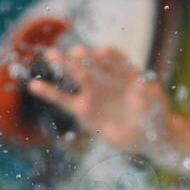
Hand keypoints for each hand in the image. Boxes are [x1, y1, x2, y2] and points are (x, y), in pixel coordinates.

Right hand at [27, 44, 168, 155]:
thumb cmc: (156, 117)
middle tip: (76, 52)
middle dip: (86, 57)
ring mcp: (94, 92)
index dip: (111, 56)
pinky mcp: (83, 109)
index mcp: (128, 74)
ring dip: (64, 64)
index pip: (118, 61)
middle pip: (95, 64)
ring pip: (77, 75)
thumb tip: (145, 85)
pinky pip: (63, 99)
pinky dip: (50, 92)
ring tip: (51, 53)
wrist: (147, 137)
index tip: (103, 52)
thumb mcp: (156, 106)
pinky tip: (34, 85)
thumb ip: (149, 95)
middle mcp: (108, 79)